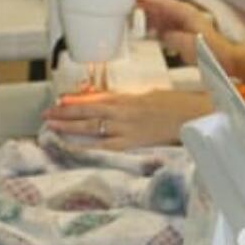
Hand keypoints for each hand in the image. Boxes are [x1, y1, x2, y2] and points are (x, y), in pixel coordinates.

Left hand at [42, 87, 209, 149]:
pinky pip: (106, 146)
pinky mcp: (134, 143)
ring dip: (70, 127)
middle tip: (47, 114)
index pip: (96, 98)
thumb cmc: (178, 106)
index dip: (76, 100)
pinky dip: (88, 147)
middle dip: (66, 113)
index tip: (60, 100)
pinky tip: (74, 148)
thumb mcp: (151, 96)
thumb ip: (130, 100)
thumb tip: (111, 101)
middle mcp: (124, 112)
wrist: (196, 116)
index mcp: (129, 98)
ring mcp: (127, 128)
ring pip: (92, 127)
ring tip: (53, 127)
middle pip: (88, 112)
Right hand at [135, 0, 239, 73]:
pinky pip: (166, 28)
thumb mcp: (185, 43)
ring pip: (162, 17)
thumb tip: (161, 34)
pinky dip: (156, 28)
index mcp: (186, 13)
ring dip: (149, 18)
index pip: (163, 2)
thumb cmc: (208, 51)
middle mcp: (185, 15)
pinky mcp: (184, 33)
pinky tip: (147, 32)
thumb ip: (170, 36)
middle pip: (161, 8)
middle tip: (127, 7)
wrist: (223, 59)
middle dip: (145, 7)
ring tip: (133, 19)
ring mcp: (184, 24)